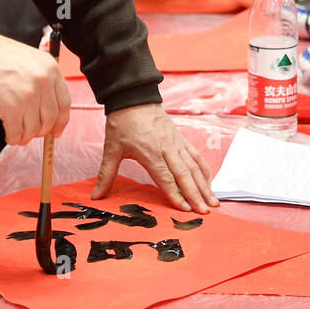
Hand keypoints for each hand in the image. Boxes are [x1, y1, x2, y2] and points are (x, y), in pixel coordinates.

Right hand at [0, 35, 70, 145]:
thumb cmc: (0, 55)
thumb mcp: (32, 60)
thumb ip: (44, 80)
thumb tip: (47, 106)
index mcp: (51, 70)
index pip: (64, 103)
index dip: (61, 121)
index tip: (57, 130)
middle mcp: (43, 84)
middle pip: (50, 118)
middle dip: (43, 130)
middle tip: (35, 133)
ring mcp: (28, 97)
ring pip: (34, 128)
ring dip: (27, 136)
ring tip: (20, 135)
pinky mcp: (11, 109)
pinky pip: (16, 132)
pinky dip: (14, 138)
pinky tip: (10, 136)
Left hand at [94, 104, 219, 211]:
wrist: (134, 96)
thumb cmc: (122, 122)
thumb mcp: (111, 148)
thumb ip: (106, 174)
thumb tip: (96, 196)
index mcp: (150, 152)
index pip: (166, 178)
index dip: (176, 195)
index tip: (186, 210)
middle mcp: (167, 148)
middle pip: (185, 175)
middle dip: (196, 195)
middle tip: (206, 212)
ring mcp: (176, 143)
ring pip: (194, 167)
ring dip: (205, 185)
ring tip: (213, 202)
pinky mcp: (180, 138)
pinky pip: (196, 155)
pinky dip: (204, 169)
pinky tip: (209, 182)